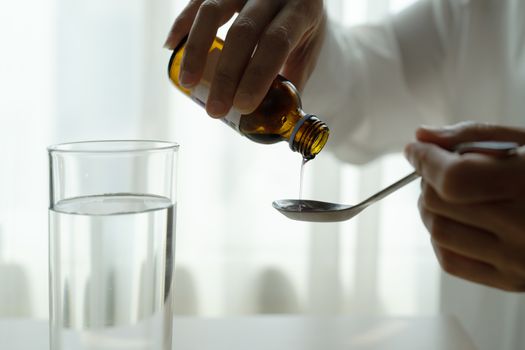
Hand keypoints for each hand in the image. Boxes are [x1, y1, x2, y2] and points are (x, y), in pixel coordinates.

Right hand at [164, 0, 325, 116]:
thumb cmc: (301, 30)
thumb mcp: (308, 53)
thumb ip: (293, 83)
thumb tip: (276, 123)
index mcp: (301, 10)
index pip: (276, 41)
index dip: (257, 74)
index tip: (242, 106)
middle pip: (244, 30)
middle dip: (226, 74)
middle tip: (216, 109)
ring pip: (213, 10)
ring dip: (197, 50)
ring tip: (188, 84)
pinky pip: (197, 0)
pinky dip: (182, 24)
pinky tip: (172, 47)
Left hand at [404, 121, 524, 291]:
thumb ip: (472, 135)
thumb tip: (422, 136)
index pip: (454, 179)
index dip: (426, 161)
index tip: (415, 149)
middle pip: (438, 203)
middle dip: (427, 180)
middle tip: (439, 170)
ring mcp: (517, 260)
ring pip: (438, 232)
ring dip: (430, 208)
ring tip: (450, 195)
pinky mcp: (511, 282)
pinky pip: (450, 260)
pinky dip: (441, 237)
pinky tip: (458, 221)